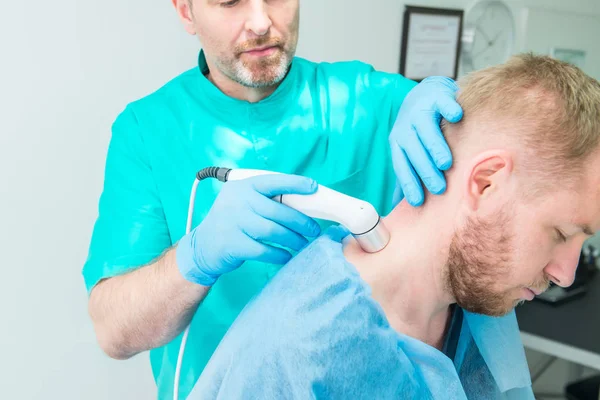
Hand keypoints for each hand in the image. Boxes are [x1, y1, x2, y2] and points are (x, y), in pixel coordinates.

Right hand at [176, 174, 320, 285]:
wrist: (203, 246)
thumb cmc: (233, 222)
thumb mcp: (243, 202)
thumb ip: (266, 200)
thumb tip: (303, 204)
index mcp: (243, 186)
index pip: (273, 181)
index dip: (295, 183)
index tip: (314, 187)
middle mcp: (238, 201)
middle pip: (279, 211)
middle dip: (301, 222)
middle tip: (314, 229)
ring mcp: (234, 223)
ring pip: (274, 231)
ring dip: (293, 240)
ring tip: (303, 244)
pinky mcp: (233, 244)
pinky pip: (264, 250)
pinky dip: (279, 255)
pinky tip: (287, 256)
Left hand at [389, 76, 462, 205]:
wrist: (426, 94)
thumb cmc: (420, 130)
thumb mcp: (410, 150)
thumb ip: (409, 172)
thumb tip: (397, 206)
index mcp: (398, 142)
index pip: (401, 165)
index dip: (409, 183)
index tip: (418, 202)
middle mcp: (406, 126)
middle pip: (413, 150)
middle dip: (424, 170)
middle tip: (438, 188)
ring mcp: (420, 110)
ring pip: (425, 129)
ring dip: (435, 146)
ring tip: (445, 163)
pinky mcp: (436, 95)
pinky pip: (442, 103)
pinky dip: (449, 109)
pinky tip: (457, 117)